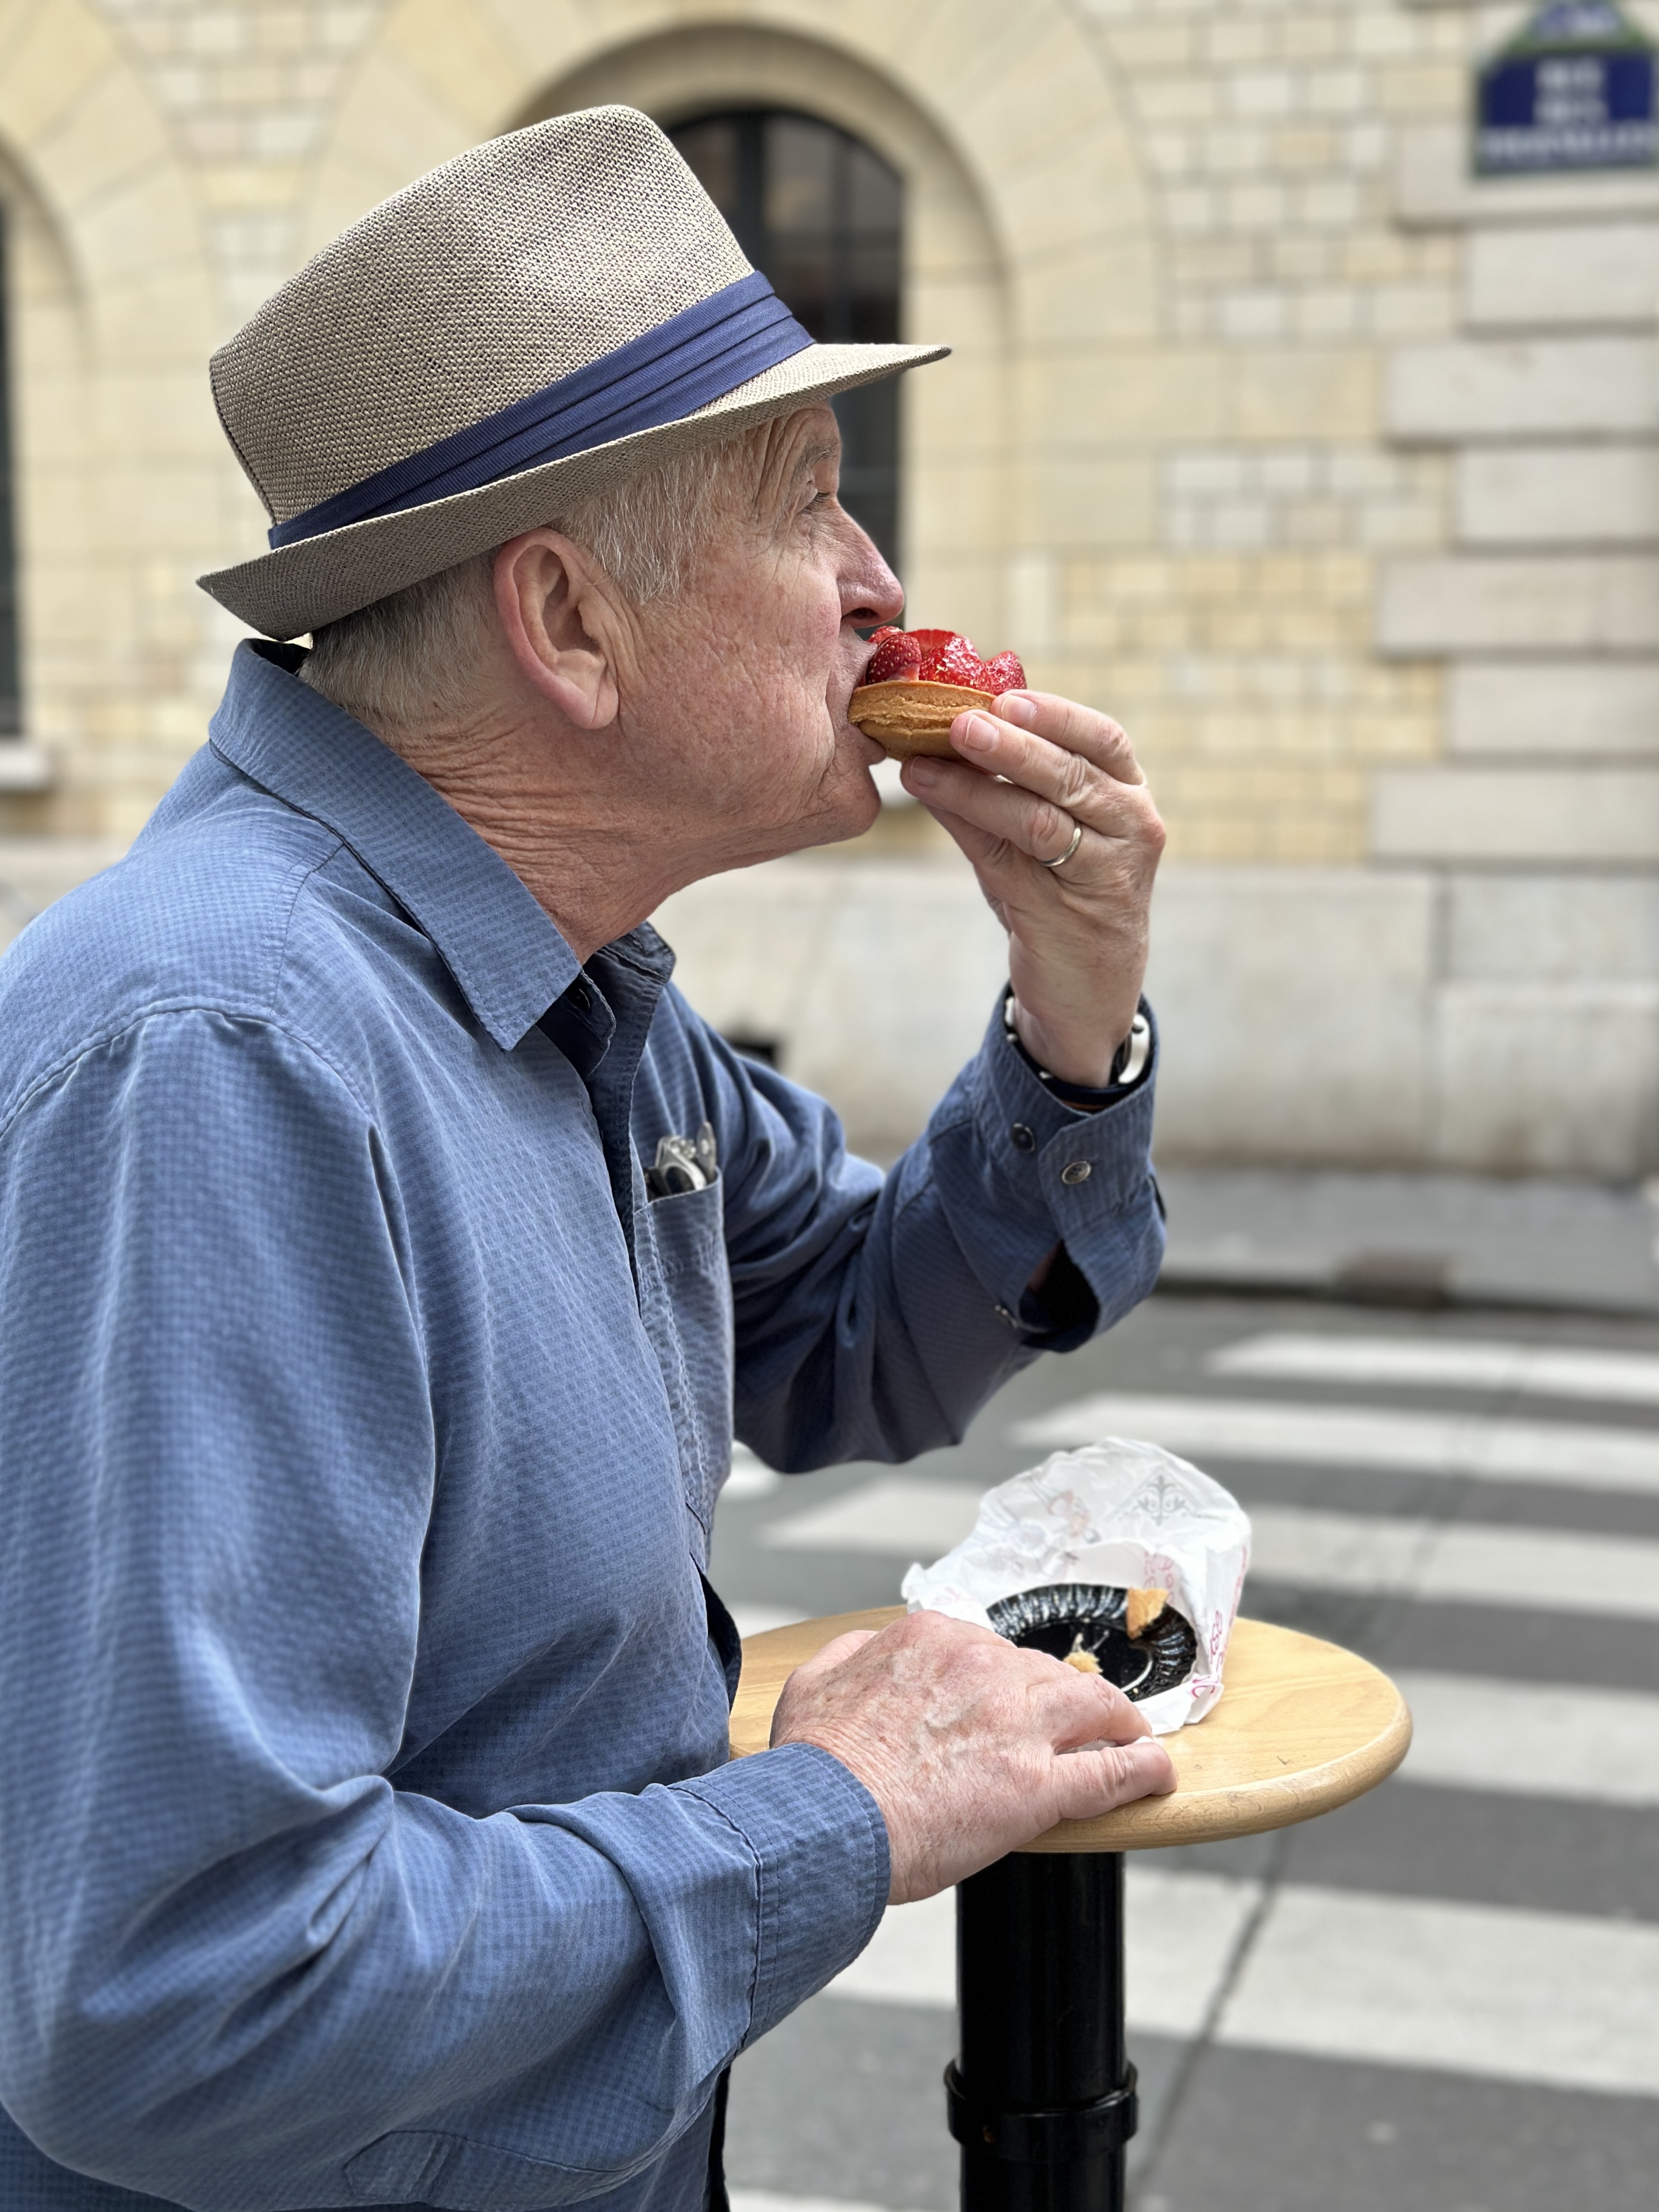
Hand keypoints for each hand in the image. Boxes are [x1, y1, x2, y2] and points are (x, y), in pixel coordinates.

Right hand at [769, 1610, 1175, 1901]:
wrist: (825, 1821)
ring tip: (1130, 1736)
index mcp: (931, 1640)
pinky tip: (1156, 1774)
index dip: (1005, 1679)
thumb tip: (870, 1647)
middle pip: (1045, 1673)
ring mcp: (1017, 1724)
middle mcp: (983, 1668)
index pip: (988, 1650)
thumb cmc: (815, 1766)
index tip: (1009, 1700)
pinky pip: (1111, 1771)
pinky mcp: (1039, 1786)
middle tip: (1073, 1723)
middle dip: (1062, 1697)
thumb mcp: (814, 1682)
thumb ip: (851, 1652)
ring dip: (1117, 1719)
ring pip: (1092, 1705)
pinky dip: (1142, 1769)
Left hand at [900, 694, 1164, 1087]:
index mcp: (1129, 797)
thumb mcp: (1039, 834)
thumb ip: (1006, 784)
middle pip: (1072, 776)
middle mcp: (1130, 831)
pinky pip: (1011, 864)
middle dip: (1012, 745)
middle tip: (958, 722)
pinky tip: (932, 801)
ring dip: (978, 787)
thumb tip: (938, 730)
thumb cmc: (1060, 894)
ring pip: (1040, 820)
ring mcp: (1103, 876)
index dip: (1057, 714)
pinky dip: (968, 826)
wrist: (1086, 989)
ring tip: (925, 763)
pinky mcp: (1064, 916)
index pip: (1105, 740)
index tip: (1006, 697)